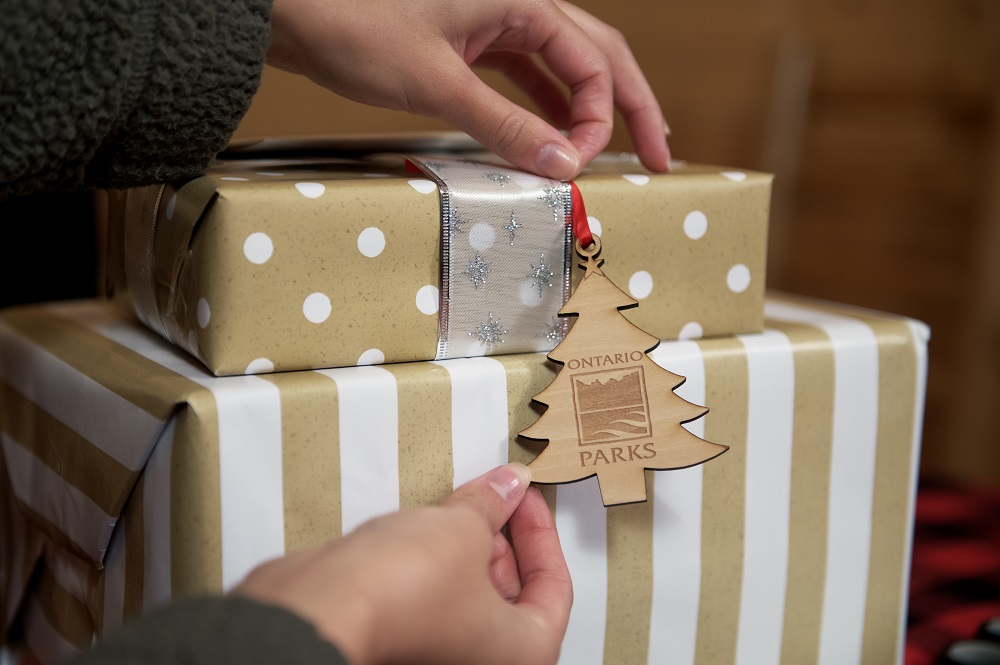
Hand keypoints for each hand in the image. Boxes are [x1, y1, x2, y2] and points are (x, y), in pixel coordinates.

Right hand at [234, 464, 572, 664]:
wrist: (319, 609)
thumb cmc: (398, 595)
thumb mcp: (464, 530)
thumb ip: (494, 505)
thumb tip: (508, 487)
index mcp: (521, 652)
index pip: (553, 588)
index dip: (541, 534)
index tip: (526, 498)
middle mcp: (483, 662)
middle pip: (511, 592)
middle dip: (502, 537)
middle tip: (495, 494)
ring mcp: (439, 653)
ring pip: (468, 593)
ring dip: (466, 545)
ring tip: (460, 503)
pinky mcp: (402, 638)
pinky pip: (431, 595)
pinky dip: (434, 561)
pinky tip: (424, 525)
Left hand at [266, 0, 668, 179]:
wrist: (292, 11)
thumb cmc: (355, 26)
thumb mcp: (436, 83)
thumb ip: (505, 126)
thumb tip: (564, 165)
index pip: (592, 62)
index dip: (603, 118)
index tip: (584, 166)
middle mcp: (518, 3)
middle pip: (597, 55)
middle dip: (633, 106)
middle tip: (662, 155)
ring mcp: (495, 20)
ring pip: (565, 65)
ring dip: (592, 110)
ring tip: (619, 152)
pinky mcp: (472, 41)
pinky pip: (526, 74)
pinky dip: (547, 108)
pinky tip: (556, 137)